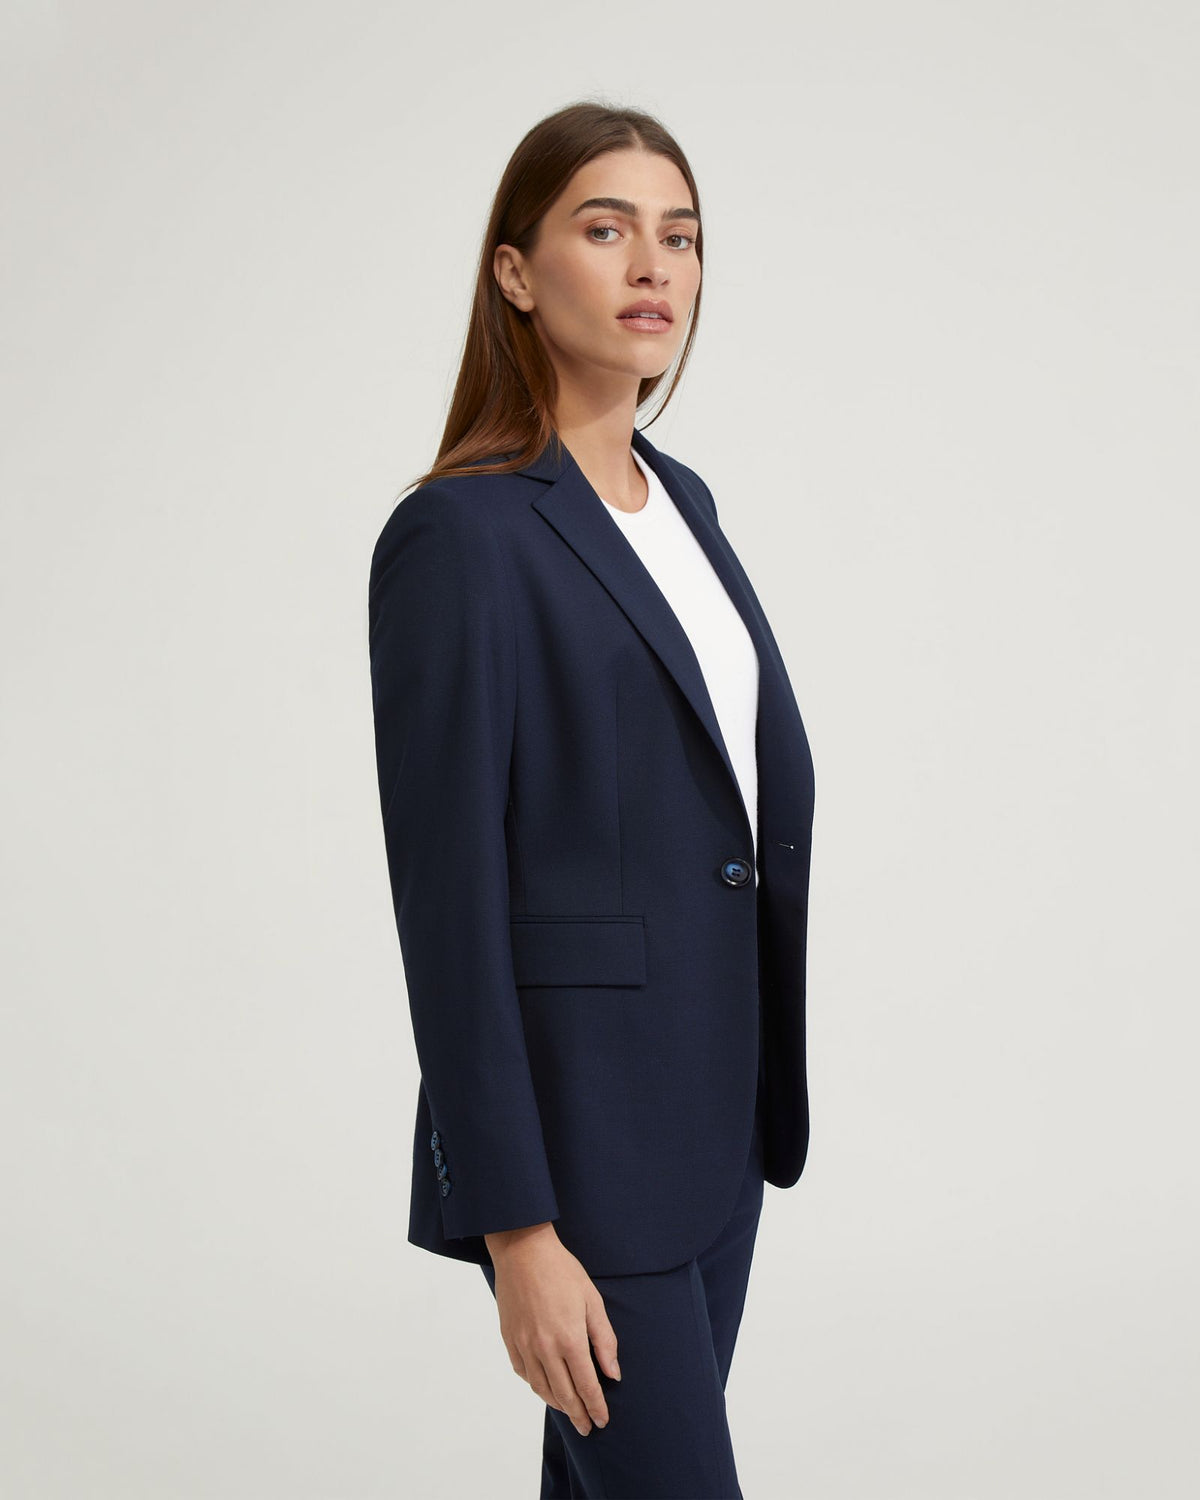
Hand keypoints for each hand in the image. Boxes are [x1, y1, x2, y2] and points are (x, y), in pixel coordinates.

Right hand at [484, 1223, 620, 1434]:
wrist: (523, 1251)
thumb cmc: (562, 1271)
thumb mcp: (592, 1300)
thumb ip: (604, 1340)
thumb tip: (613, 1374)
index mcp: (570, 1339)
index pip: (587, 1386)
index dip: (596, 1407)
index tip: (602, 1420)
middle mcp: (545, 1349)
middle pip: (564, 1394)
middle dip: (578, 1415)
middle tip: (587, 1428)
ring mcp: (524, 1345)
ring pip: (541, 1388)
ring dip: (557, 1404)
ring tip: (569, 1411)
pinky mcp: (509, 1339)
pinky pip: (524, 1373)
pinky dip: (536, 1385)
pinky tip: (545, 1386)